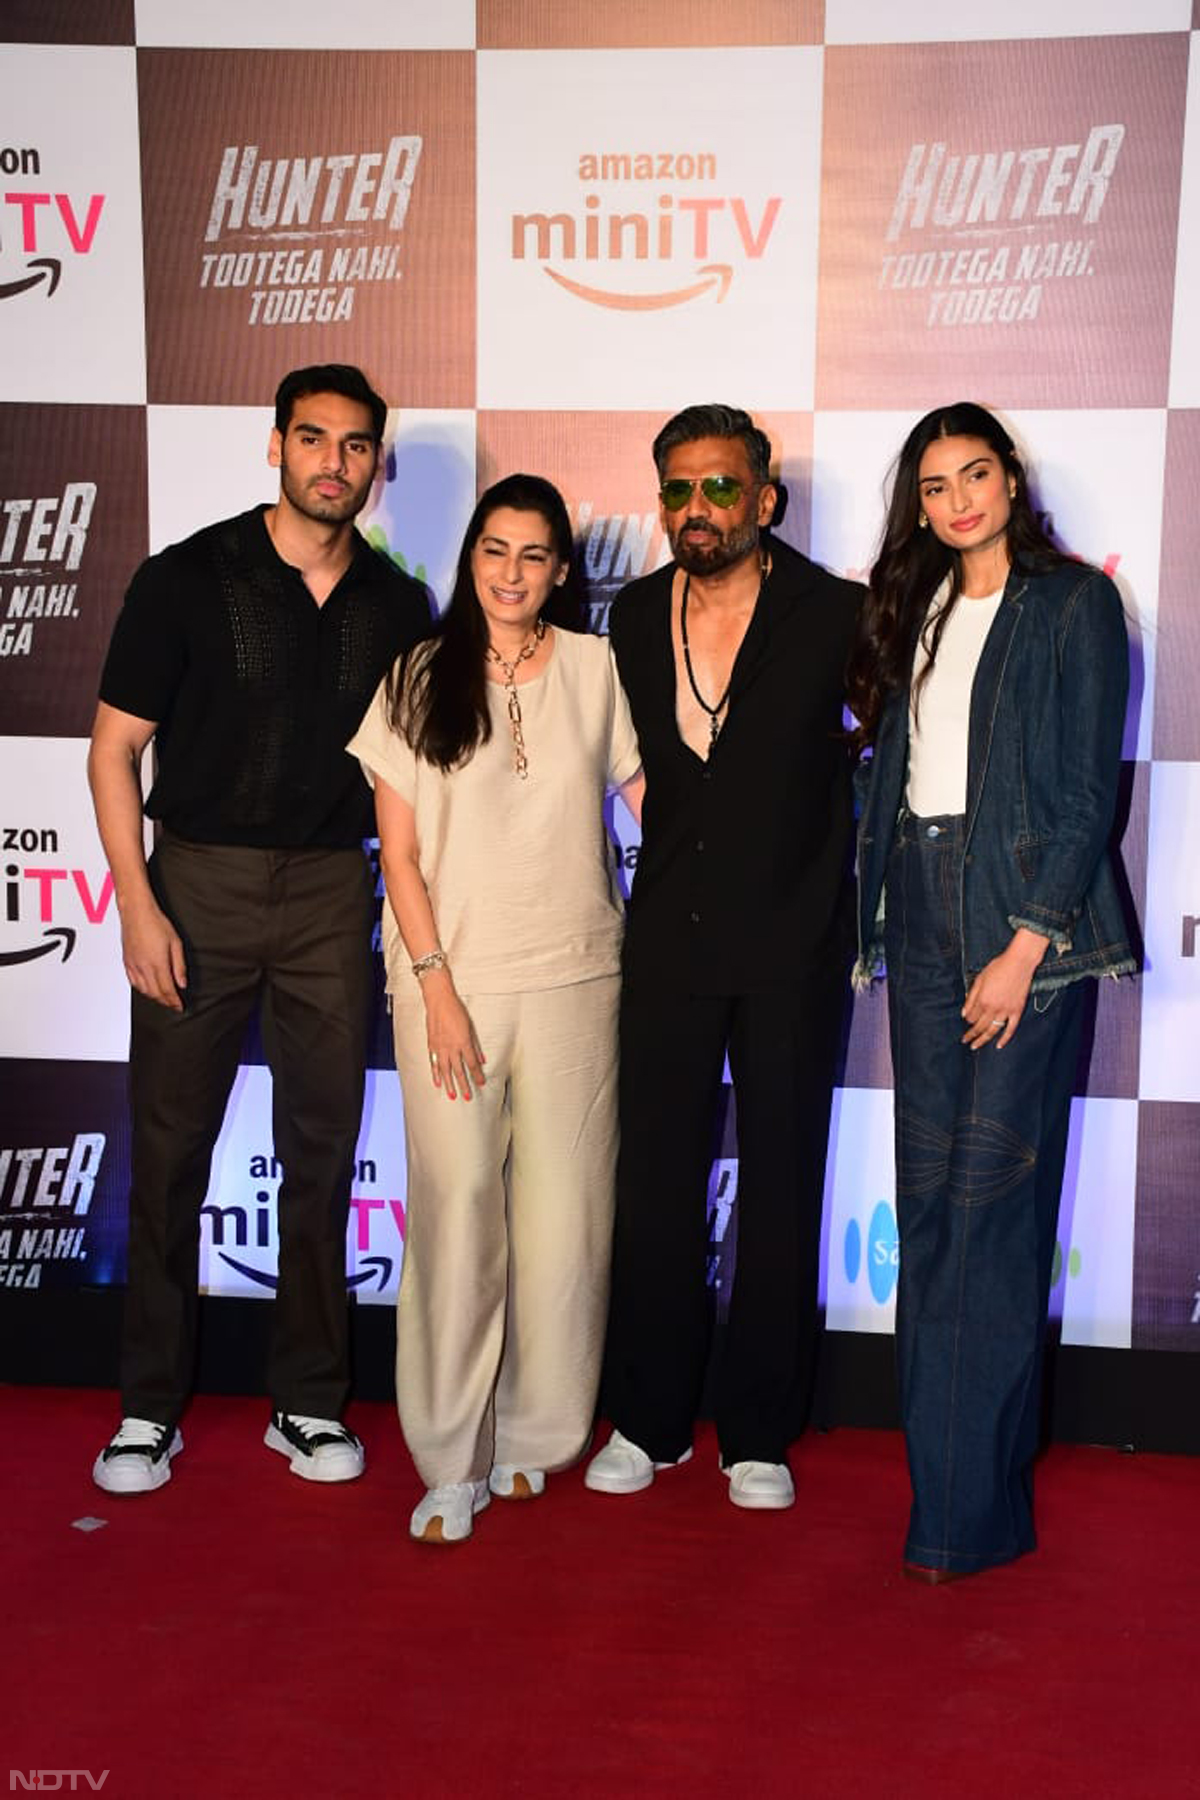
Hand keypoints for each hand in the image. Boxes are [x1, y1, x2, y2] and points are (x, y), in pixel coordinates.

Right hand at [121, 892, 186, 1010]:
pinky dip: (142, 990)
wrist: (137, 912)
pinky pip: (133, 982)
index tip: (180, 1006)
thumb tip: (182, 983)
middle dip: (165, 1002)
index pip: (167, 990)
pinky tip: (148, 989)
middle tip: (174, 1004)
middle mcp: (144, 967)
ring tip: (163, 998)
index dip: (174, 1001)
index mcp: (158, 963)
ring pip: (144, 990)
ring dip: (154, 997)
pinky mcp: (127, 962)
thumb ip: (179, 966)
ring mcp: (133, 965)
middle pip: (155, 993)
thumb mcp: (176, 943)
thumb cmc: (156, 923)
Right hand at [421, 972, 485, 1101]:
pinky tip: (438, 1083)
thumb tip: (482, 1059)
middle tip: (468, 1097)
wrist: (439, 1001)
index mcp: (463, 1042)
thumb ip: (475, 1045)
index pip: (472, 1063)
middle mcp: (451, 1047)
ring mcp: (440, 1048)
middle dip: (465, 1085)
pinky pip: (433, 1063)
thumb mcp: (470, 1027)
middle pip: (459, 1071)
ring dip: (450, 1084)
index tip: (482, 1083)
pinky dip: (436, 1074)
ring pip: (445, 1071)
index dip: (477, 1075)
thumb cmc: (456, 1011)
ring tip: (453, 1096)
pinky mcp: (431, 1046)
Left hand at [961, 929, 1047, 1050]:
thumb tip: (964, 1013)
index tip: (967, 1019)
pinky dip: (1005, 1039)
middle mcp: (993, 1008)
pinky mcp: (1017, 1011)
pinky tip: (998, 1046)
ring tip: (975, 1046)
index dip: (968, 1019)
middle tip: (965, 1041)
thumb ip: (971, 997)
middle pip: (979, 1026)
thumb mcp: (980, 979)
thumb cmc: (998, 967)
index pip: (971, 1017)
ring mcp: (1006, 1011)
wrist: (1019, 963)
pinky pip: (1011, 1029)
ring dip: (982, 1040)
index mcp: (982, 1000)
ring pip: (992, 1030)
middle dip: (970, 1035)